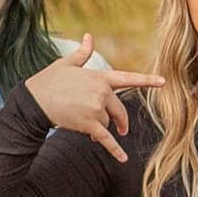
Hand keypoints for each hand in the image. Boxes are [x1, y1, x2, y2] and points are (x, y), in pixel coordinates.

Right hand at [21, 34, 166, 163]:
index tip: (163, 82)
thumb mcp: (67, 64)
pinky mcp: (89, 125)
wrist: (34, 100)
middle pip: (120, 110)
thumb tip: (89, 37)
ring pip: (108, 123)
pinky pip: (106, 139)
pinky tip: (123, 159)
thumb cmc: (49, 80)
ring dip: (101, 127)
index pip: (128, 78)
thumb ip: (83, 53)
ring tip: (86, 125)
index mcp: (100, 77)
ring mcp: (96, 109)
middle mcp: (101, 93)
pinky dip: (115, 150)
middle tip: (120, 127)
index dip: (147, 81)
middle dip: (119, 120)